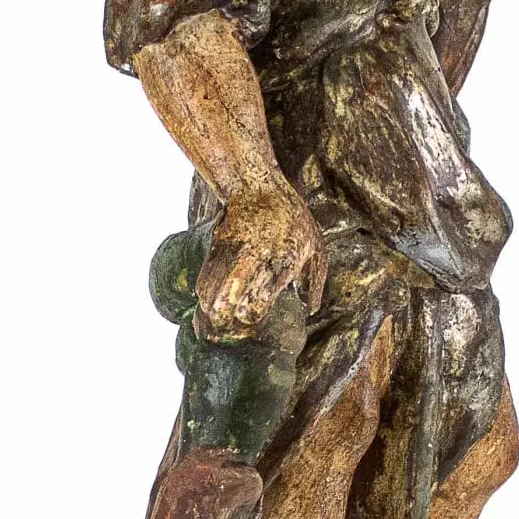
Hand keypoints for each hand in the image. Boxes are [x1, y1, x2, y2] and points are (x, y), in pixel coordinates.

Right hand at [196, 176, 326, 336]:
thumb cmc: (292, 218)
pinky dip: (203, 294)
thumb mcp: (316, 247)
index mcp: (282, 263)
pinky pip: (204, 277)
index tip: (252, 324)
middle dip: (223, 322)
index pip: (259, 302)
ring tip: (211, 327)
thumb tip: (310, 309)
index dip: (251, 319)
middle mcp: (253, 260)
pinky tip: (206, 304)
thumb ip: (314, 281)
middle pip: (226, 301)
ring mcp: (232, 254)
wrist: (256, 185)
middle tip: (224, 333)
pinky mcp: (216, 247)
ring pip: (209, 292)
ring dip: (209, 311)